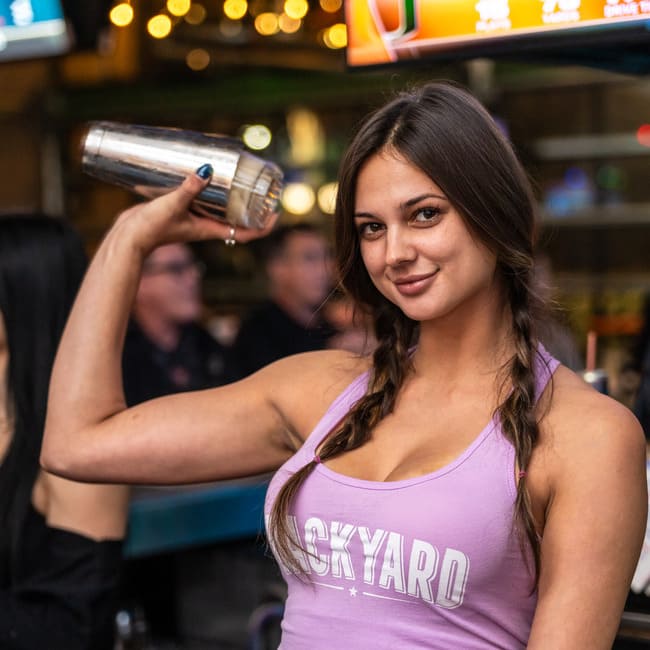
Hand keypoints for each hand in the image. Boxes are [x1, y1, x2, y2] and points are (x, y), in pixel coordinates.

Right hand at [113, 165, 278, 254]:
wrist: (128, 238)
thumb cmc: (151, 228)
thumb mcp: (172, 205)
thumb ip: (189, 189)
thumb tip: (206, 170)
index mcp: (210, 230)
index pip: (247, 234)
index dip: (264, 226)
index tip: (277, 214)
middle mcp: (206, 226)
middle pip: (238, 221)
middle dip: (254, 209)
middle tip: (266, 192)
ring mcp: (195, 219)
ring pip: (222, 210)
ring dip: (235, 199)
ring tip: (245, 180)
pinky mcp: (182, 211)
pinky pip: (205, 201)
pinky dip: (213, 191)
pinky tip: (210, 176)